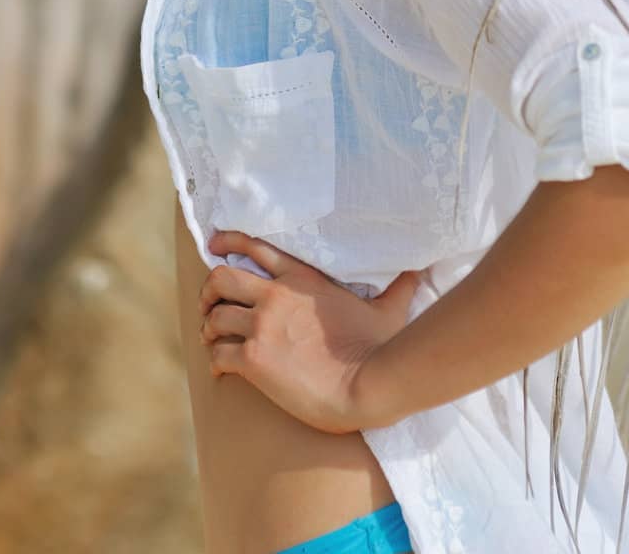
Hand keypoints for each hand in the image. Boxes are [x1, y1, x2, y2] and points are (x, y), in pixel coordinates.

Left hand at [197, 229, 419, 433]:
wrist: (366, 385)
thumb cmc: (379, 348)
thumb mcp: (389, 308)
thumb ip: (398, 286)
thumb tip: (419, 270)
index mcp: (302, 279)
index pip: (255, 247)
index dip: (228, 242)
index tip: (214, 245)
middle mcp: (276, 297)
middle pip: (221, 277)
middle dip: (210, 290)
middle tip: (210, 305)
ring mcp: (263, 327)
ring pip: (214, 316)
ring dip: (209, 327)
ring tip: (212, 339)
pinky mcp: (255, 359)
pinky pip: (219, 353)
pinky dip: (214, 360)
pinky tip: (220, 368)